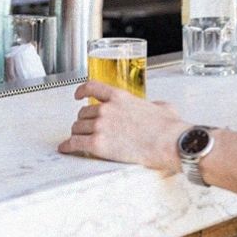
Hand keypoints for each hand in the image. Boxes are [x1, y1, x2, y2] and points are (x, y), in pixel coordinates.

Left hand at [58, 81, 189, 170]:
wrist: (170, 143)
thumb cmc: (169, 128)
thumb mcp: (163, 108)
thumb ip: (153, 105)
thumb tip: (157, 108)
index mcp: (119, 97)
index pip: (92, 87)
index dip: (82, 91)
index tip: (78, 96)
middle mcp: (106, 109)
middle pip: (83, 113)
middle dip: (85, 121)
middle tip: (88, 129)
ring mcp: (100, 126)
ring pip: (77, 128)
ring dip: (78, 134)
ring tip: (81, 140)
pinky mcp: (97, 144)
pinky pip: (74, 143)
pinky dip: (68, 146)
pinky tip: (66, 148)